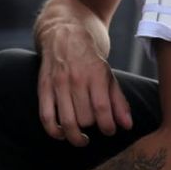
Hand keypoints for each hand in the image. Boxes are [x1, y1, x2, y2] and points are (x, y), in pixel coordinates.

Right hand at [36, 26, 131, 144]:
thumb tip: (127, 126)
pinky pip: (46, 117)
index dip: (107, 126)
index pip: (101, 109)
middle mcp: (76, 79)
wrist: (63, 31)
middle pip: (85, 118)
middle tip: (95, 126)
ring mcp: (57, 83)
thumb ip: (119, 101)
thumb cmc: (89, 55)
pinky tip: (62, 134)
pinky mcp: (43, 87)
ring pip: (67, 121)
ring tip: (82, 138)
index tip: (110, 130)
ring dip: (75, 136)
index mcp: (95, 74)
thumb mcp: (108, 74)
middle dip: (92, 127)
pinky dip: (54, 131)